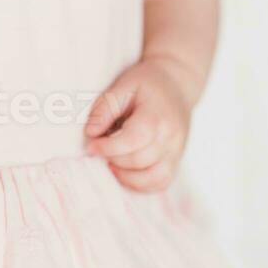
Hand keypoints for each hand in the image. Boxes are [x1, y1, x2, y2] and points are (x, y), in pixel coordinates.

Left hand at [84, 56, 192, 192]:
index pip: (134, 139)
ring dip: (126, 175)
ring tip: (111, 161)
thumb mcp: (123, 85)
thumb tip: (90, 133)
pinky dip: (141, 184)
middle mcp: (171, 137)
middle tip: (99, 149)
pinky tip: (125, 171)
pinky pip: (160, 183)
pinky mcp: (176, 161)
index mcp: (158, 115)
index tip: (91, 145)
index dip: (109, 147)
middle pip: (139, 160)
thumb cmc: (147, 83)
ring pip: (152, 178)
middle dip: (113, 159)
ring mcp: (177, 152)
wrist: (177, 84)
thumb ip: (105, 108)